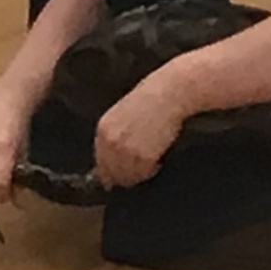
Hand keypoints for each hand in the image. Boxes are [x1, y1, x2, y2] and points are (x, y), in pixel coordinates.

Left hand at [94, 73, 187, 188]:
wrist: (170, 93)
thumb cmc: (151, 98)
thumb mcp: (121, 114)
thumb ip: (113, 135)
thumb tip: (111, 159)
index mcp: (103, 131)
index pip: (101, 163)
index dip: (111, 170)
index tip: (118, 175)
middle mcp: (111, 143)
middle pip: (113, 173)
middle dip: (124, 174)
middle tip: (138, 168)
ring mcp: (126, 152)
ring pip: (129, 177)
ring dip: (139, 173)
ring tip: (150, 161)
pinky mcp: (143, 158)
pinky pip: (144, 174)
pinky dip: (151, 170)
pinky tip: (157, 158)